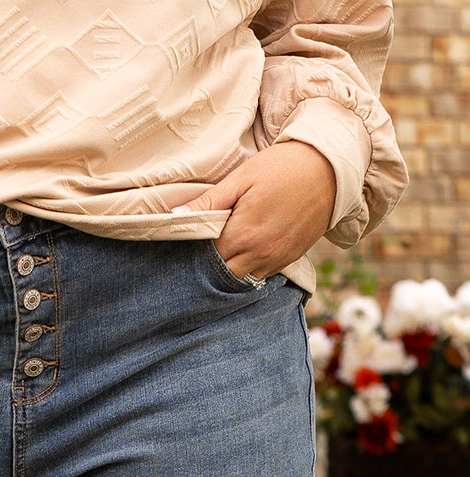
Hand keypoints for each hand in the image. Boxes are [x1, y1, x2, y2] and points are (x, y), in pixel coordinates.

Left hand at [175, 142, 336, 280]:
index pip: (205, 258)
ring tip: (223, 252)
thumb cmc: (283, 167)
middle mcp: (258, 254)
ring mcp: (275, 260)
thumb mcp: (242, 178)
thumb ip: (209, 202)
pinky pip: (260, 276)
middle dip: (209, 266)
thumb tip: (174, 216)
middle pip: (221, 275)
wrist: (331, 169)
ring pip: (241, 280)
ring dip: (229, 271)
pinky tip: (244, 254)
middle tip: (203, 250)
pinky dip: (248, 269)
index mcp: (242, 235)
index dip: (194, 252)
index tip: (189, 242)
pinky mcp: (288, 260)